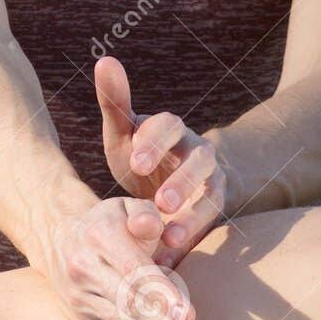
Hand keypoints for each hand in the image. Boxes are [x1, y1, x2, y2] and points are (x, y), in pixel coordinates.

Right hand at [39, 195, 209, 319]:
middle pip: (130, 304)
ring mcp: (82, 298)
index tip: (188, 315)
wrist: (60, 242)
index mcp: (99, 236)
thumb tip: (154, 228)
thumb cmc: (109, 224)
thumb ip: (145, 214)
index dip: (161, 294)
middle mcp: (85, 268)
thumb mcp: (125, 208)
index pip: (132, 269)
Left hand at [95, 54, 229, 268]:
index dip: (154, 142)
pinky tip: (171, 260)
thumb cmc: (141, 154)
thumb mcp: (125, 131)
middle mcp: (198, 152)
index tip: (135, 160)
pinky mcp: (215, 213)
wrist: (170, 182)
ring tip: (171, 239)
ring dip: (195, 217)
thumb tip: (105, 59)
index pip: (168, 126)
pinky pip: (212, 226)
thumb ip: (116, 101)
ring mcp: (211, 183)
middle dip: (181, 182)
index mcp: (172, 129)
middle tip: (161, 203)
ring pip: (212, 196)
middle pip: (198, 161)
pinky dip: (195, 242)